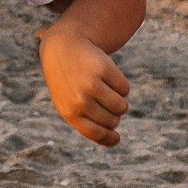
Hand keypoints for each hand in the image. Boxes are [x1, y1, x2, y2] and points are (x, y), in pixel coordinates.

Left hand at [38, 27, 130, 146]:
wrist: (62, 47)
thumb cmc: (67, 82)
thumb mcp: (69, 104)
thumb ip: (88, 124)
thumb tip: (113, 140)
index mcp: (69, 112)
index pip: (97, 133)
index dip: (110, 138)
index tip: (117, 138)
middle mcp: (79, 100)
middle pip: (113, 120)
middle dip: (113, 114)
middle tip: (102, 101)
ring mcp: (91, 84)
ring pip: (121, 106)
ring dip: (120, 101)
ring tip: (107, 91)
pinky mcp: (103, 68)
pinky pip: (125, 89)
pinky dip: (121, 86)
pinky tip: (108, 77)